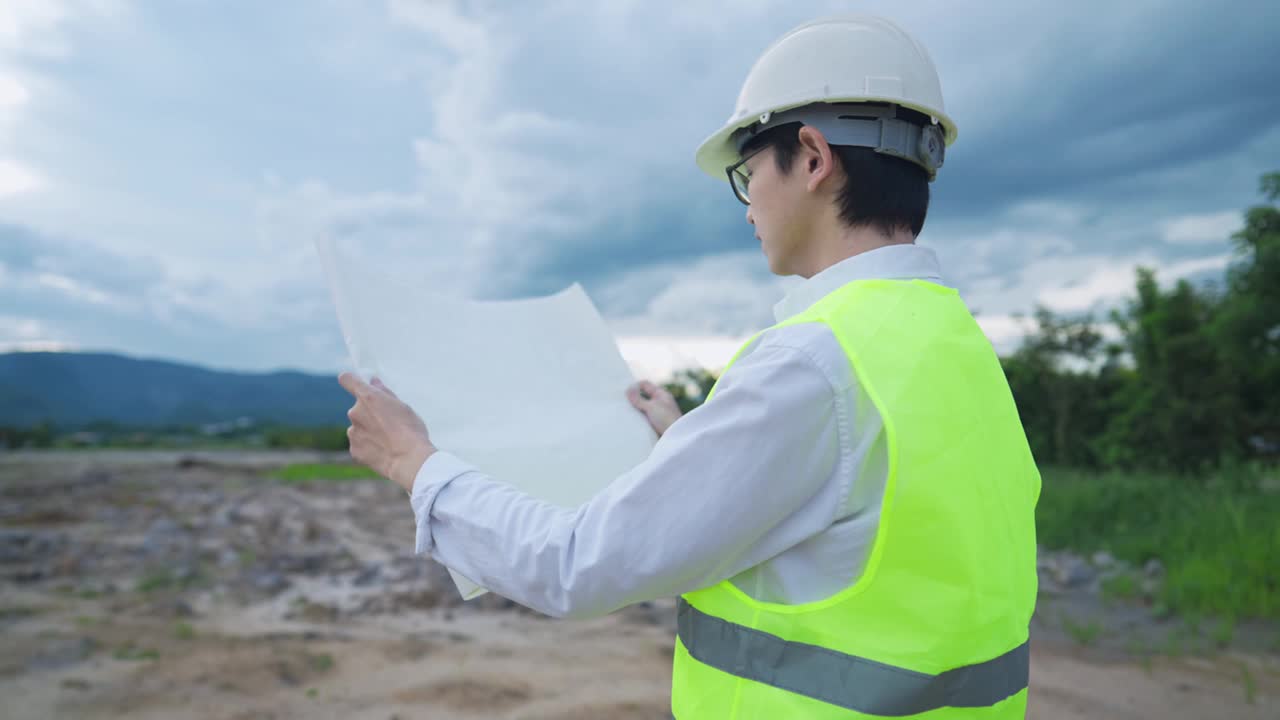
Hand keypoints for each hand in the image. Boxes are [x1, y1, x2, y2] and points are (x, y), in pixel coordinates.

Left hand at [337, 372, 436, 492]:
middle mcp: (355, 412)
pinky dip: (368, 446)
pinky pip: (359, 444)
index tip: (355, 383)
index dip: (351, 381)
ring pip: (359, 427)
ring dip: (369, 431)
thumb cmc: (411, 431)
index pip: (348, 380)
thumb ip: (385, 393)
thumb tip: (374, 382)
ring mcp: (353, 432)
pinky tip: (383, 451)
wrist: (409, 460)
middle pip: (358, 409)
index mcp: (368, 397)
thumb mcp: (403, 406)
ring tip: (388, 441)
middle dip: (370, 414)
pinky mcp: (354, 450)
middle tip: (389, 424)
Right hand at [626, 380, 682, 436]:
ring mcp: (658, 414)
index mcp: (661, 394)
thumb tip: (628, 389)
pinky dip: (637, 420)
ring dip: (634, 411)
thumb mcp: (651, 407)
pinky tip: (630, 422)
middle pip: (643, 397)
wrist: (676, 439)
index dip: (635, 386)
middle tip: (620, 403)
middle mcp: (660, 403)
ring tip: (623, 413)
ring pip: (642, 409)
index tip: (623, 393)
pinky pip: (643, 419)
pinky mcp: (655, 425)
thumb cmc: (667, 419)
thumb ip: (639, 399)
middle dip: (633, 399)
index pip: (645, 385)